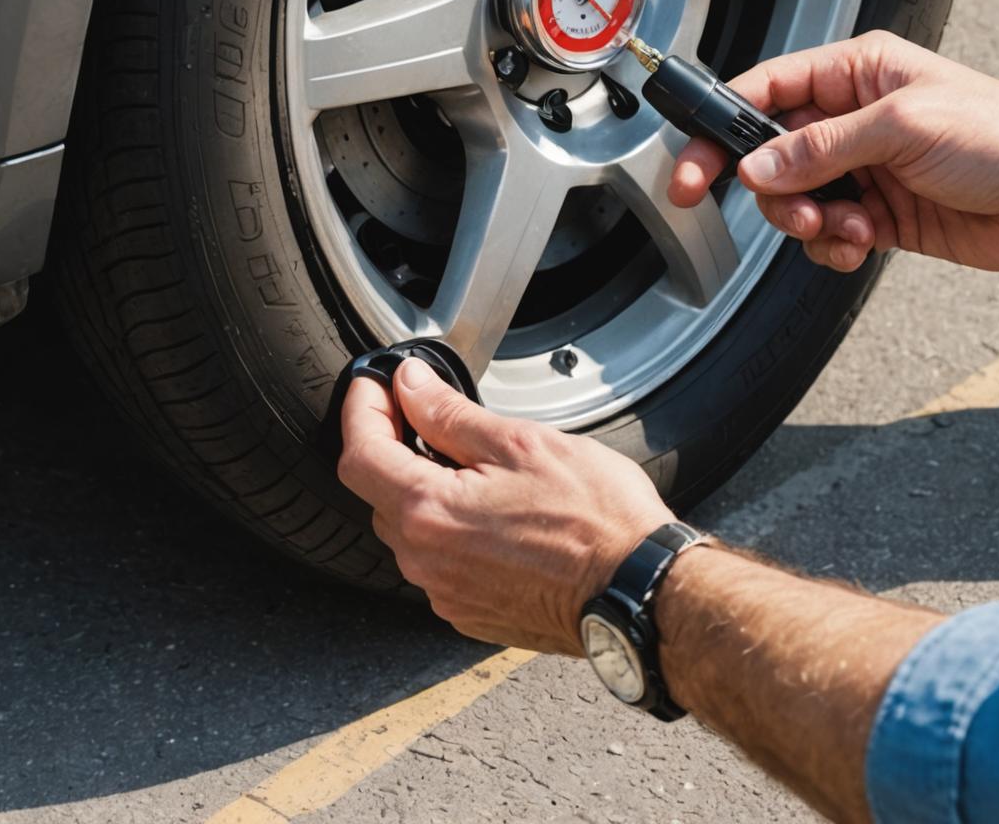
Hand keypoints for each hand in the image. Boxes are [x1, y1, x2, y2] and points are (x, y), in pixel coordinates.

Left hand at [338, 359, 672, 651]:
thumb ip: (450, 414)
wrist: (639, 591)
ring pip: (410, 528)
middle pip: (378, 493)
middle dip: (392, 446)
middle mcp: (426, 562)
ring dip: (423, 488)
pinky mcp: (471, 614)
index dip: (361, 408)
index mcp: (429, 513)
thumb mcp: (519, 443)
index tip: (376, 384)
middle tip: (425, 410)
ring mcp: (447, 594)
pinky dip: (449, 528)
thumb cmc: (595, 518)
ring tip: (472, 460)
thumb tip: (410, 385)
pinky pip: (439, 561)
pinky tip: (493, 509)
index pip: (359, 454)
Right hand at [669, 31, 998, 272]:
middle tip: (790, 211)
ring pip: (796, 200)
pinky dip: (833, 247)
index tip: (692, 166)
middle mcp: (854, 118)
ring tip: (847, 228)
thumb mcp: (901, 127)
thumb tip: (758, 167)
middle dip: (773, 190)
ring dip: (809, 222)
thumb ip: (820, 148)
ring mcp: (866, 168)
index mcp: (855, 73)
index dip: (722, 128)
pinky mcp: (881, 214)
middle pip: (772, 155)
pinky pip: (828, 235)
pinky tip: (863, 244)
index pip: (765, 92)